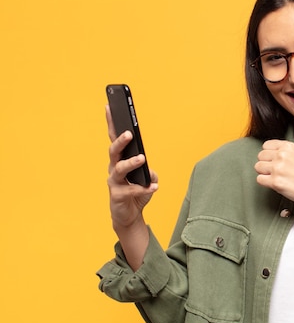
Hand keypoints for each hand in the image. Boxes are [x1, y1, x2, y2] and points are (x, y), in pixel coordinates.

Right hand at [106, 106, 157, 230]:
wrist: (129, 216)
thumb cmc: (137, 192)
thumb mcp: (147, 178)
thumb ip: (148, 170)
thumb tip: (147, 167)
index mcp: (119, 159)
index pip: (114, 138)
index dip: (111, 123)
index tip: (110, 106)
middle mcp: (114, 168)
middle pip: (113, 151)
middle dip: (120, 141)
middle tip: (129, 133)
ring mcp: (114, 182)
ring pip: (119, 169)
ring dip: (131, 162)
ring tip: (143, 158)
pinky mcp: (118, 196)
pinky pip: (132, 190)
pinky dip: (144, 188)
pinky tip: (154, 186)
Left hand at [254, 140, 293, 225]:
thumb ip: (283, 152)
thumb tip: (267, 154)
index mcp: (288, 147)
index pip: (266, 145)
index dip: (269, 154)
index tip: (274, 161)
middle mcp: (282, 155)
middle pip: (260, 156)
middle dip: (266, 164)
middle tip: (276, 171)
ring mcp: (278, 168)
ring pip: (258, 167)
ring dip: (265, 173)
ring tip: (277, 178)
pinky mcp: (275, 182)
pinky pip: (259, 179)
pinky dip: (265, 183)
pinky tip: (277, 184)